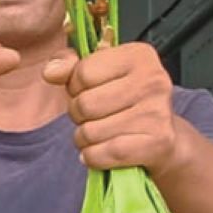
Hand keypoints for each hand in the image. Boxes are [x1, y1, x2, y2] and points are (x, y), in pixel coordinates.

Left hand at [43, 42, 183, 173]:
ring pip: (90, 132)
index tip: (91, 91)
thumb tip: (51, 71)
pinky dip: (94, 157)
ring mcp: (157, 112)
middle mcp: (153, 80)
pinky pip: (101, 154)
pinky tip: (104, 151)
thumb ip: (69, 66)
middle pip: (84, 104)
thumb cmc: (124, 102)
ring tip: (102, 134)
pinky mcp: (157, 143)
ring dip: (86, 139)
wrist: (161, 138)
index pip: (83, 72)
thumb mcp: (98, 74)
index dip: (76, 87)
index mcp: (138, 55)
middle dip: (79, 115)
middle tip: (95, 117)